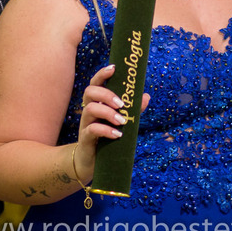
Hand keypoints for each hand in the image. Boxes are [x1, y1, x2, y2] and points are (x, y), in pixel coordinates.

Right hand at [73, 64, 150, 182]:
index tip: (114, 68)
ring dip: (108, 113)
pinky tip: (117, 135)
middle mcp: (88, 110)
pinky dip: (106, 130)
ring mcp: (85, 124)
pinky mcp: (85, 139)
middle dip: (106, 94)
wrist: (91, 161)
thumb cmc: (107, 137)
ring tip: (122, 121)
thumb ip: (132, 110)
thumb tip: (146, 97)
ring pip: (90, 109)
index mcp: (97, 102)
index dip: (102, 74)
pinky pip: (92, 129)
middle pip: (89, 92)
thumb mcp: (122, 122)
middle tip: (121, 104)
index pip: (95, 83)